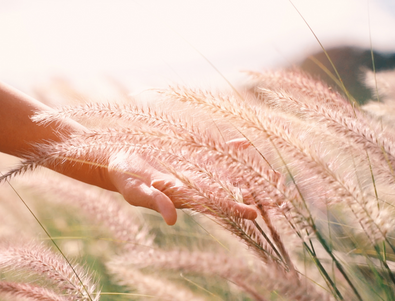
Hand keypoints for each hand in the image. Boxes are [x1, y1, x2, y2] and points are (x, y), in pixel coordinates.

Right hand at [107, 151, 256, 225]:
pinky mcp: (187, 155)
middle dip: (248, 193)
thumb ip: (155, 202)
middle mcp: (192, 185)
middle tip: (277, 196)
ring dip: (245, 171)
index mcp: (182, 197)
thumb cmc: (125, 179)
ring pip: (223, 172)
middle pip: (225, 191)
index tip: (254, 214)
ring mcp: (192, 170)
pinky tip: (244, 144)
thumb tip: (173, 219)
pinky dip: (228, 148)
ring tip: (270, 173)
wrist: (118, 159)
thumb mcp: (137, 192)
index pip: (213, 205)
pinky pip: (212, 151)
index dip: (233, 209)